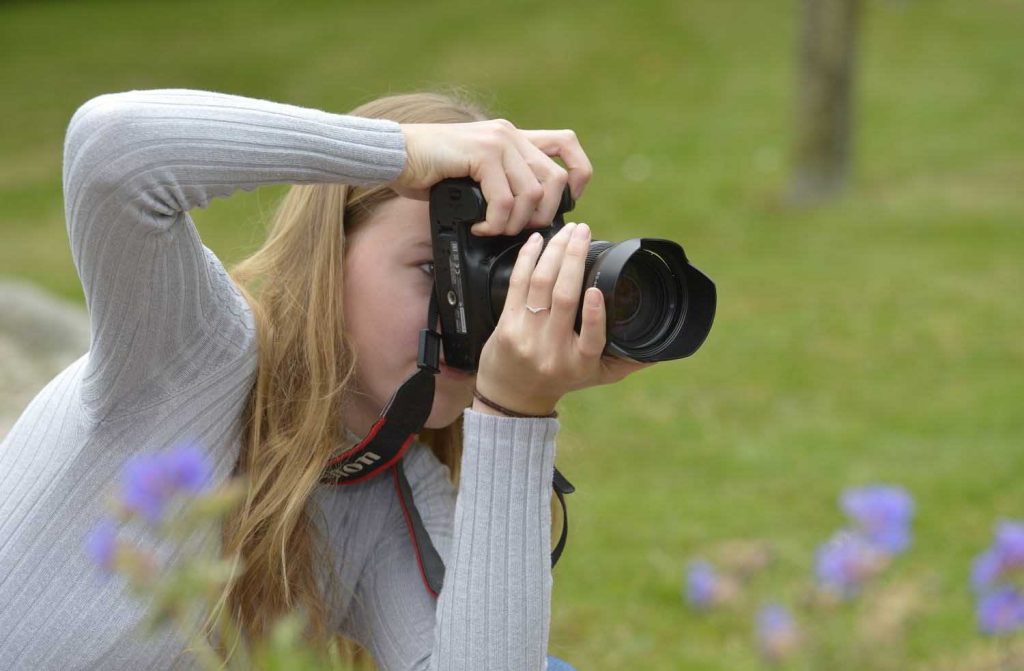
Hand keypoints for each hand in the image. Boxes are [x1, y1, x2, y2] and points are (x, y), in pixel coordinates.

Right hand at [390, 120, 592, 235]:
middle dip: (542, 216)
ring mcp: (497, 141)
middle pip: (555, 180)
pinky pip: (505, 199)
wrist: (394, 154)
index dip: (579, 175)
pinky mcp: (481, 153)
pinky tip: (479, 225)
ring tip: (492, 229)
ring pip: (532, 193)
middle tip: (517, 230)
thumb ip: (502, 182)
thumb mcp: (475, 172)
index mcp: (514, 137)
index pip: (568, 144)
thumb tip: (527, 215)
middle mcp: (510, 135)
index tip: (567, 202)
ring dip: (515, 223)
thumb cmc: (429, 169)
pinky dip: (495, 222)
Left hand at [474, 221, 653, 416]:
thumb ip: (629, 361)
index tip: (596, 290)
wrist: (514, 395)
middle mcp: (553, 350)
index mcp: (581, 362)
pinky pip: (517, 284)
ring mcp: (528, 335)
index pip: (591, 339)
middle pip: (563, 298)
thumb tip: (663, 348)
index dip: (594, 314)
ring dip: (554, 251)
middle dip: (573, 258)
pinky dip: (527, 258)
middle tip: (584, 232)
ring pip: (540, 285)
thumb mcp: (598, 375)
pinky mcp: (507, 323)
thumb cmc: (562, 379)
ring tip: (567, 231)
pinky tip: (538, 240)